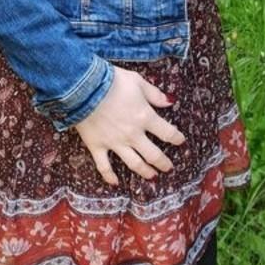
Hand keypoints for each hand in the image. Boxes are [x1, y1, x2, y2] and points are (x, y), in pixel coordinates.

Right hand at [73, 66, 185, 185]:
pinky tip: (115, 183)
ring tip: (152, 176)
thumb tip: (170, 102)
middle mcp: (133, 134)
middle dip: (163, 162)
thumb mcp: (137, 81)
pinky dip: (109, 176)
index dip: (176, 138)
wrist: (84, 87)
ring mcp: (115, 143)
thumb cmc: (112, 81)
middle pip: (153, 154)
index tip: (180, 141)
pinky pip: (104, 166)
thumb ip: (154, 94)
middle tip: (168, 167)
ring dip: (145, 172)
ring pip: (134, 163)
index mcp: (145, 117)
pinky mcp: (97, 146)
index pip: (167, 132)